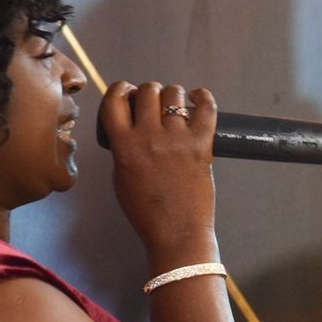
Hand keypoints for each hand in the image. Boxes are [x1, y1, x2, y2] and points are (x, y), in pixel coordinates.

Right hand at [99, 80, 216, 268]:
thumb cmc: (146, 211)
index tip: (127, 92)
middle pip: (147, 91)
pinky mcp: (202, 145)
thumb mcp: (120, 177)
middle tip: (154, 103)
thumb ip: (123, 149)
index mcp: (124, 146)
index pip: (114, 100)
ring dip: (173, 94)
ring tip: (176, 104)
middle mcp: (149, 137)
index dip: (120, 90)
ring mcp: (177, 139)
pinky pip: (207, 108)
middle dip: (149, 91)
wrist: (176, 232)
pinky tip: (198, 98)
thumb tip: (131, 128)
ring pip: (174, 94)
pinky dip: (203, 97)